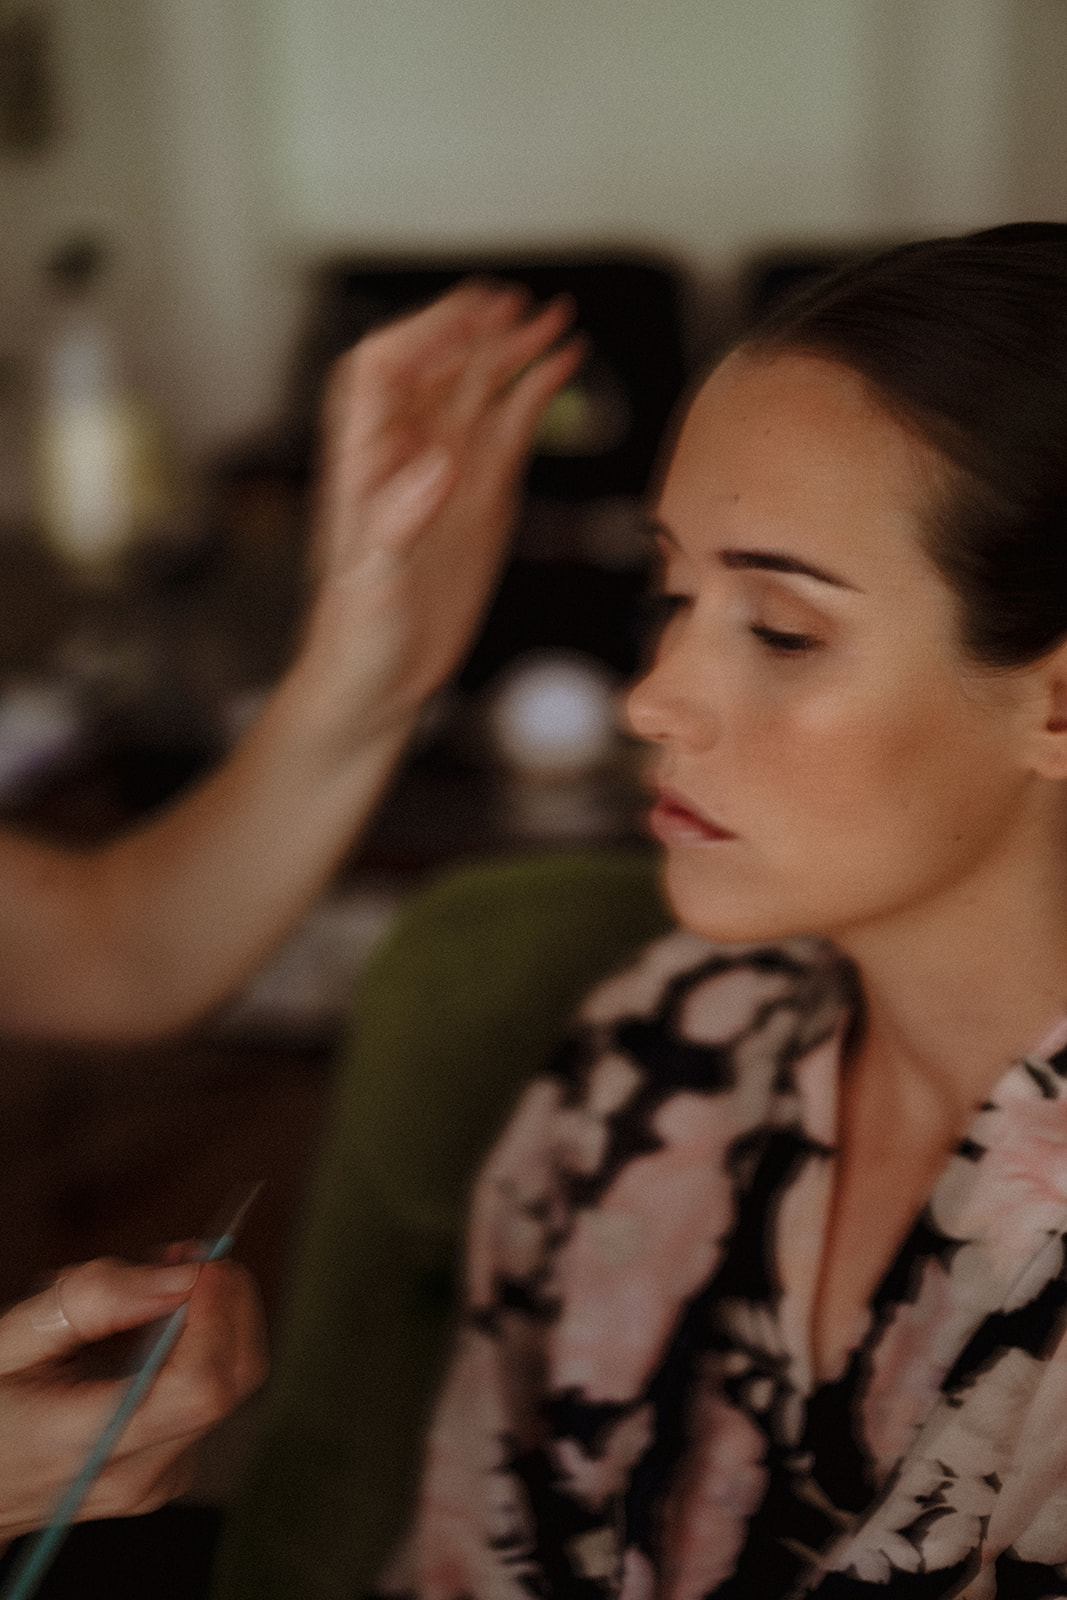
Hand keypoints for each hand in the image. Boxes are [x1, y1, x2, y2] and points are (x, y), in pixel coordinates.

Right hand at [0, 1256, 266, 1545]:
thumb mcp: (13, 1342)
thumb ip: (92, 1302)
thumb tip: (180, 1274)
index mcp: (91, 1444)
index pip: (199, 1385)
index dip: (216, 1314)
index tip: (205, 1263)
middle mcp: (137, 1473)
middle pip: (231, 1380)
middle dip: (226, 1303)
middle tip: (186, 1257)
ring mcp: (159, 1479)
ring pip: (231, 1383)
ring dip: (213, 1318)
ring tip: (152, 1288)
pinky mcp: (171, 1470)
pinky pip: (211, 1395)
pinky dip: (200, 1346)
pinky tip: (151, 1329)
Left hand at [302, 279, 585, 747]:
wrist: (377, 682)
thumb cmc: (354, 634)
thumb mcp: (369, 581)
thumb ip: (397, 519)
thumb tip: (436, 464)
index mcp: (364, 460)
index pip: (383, 368)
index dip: (425, 332)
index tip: (470, 315)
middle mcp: (405, 455)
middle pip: (441, 367)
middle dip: (480, 331)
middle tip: (524, 306)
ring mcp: (447, 474)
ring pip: (480, 392)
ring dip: (514, 353)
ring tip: (556, 322)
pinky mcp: (480, 502)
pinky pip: (510, 433)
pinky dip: (535, 397)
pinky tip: (560, 369)